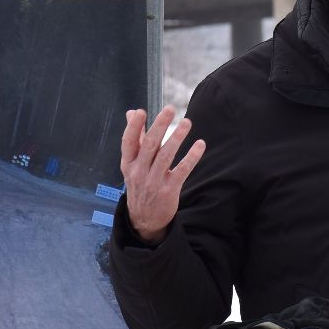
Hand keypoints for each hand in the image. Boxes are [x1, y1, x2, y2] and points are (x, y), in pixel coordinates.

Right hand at [118, 106, 205, 244]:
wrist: (144, 219)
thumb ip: (135, 138)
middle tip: (169, 109)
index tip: (141, 111)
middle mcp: (139, 172)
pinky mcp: (169, 190)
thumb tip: (132, 112)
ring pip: (166, 156)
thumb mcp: (132, 164)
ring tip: (187, 122)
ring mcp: (154, 182)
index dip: (134, 127)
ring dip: (177, 137)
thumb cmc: (140, 183)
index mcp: (128, 164)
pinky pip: (182, 170)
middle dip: (159, 126)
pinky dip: (191, 157)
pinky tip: (200, 145)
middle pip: (149, 145)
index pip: (128, 142)